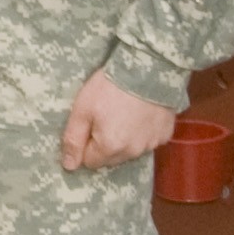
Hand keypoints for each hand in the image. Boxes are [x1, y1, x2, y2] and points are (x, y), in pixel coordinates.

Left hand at [58, 70, 176, 171]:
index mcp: (110, 148)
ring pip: (131, 150)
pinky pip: (148, 140)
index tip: (90, 123)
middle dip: (105, 144)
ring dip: (125, 139)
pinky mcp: (165, 134)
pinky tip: (141, 113)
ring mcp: (151, 144)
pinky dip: (143, 131)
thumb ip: (73, 139)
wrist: (148, 68)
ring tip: (124, 112)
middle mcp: (132, 152)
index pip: (90, 161)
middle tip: (106, 115)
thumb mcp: (83, 109)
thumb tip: (69, 166)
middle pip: (111, 159)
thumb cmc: (110, 87)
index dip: (86, 143)